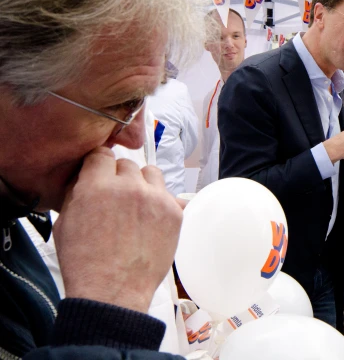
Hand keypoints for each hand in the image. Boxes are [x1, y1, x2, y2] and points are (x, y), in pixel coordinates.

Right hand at [54, 147, 182, 313]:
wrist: (113, 292)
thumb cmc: (84, 263)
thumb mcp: (65, 224)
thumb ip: (77, 194)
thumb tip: (87, 179)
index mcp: (97, 186)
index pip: (101, 155)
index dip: (98, 166)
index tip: (99, 175)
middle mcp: (129, 187)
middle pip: (127, 165)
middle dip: (119, 178)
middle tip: (115, 199)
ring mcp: (156, 198)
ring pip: (151, 174)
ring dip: (143, 184)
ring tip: (136, 206)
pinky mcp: (175, 212)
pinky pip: (169, 196)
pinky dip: (160, 204)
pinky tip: (151, 221)